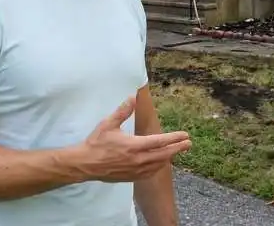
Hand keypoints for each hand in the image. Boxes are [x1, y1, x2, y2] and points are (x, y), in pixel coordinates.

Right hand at [76, 97, 190, 182]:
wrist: (85, 164)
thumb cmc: (96, 143)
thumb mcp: (108, 123)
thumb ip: (122, 111)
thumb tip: (132, 97)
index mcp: (134, 145)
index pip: (159, 141)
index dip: (174, 138)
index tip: (185, 135)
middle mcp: (137, 159)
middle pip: (163, 154)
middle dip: (177, 148)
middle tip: (188, 144)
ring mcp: (135, 170)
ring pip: (158, 165)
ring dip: (169, 158)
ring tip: (177, 152)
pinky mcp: (131, 177)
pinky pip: (150, 173)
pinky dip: (158, 167)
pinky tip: (161, 164)